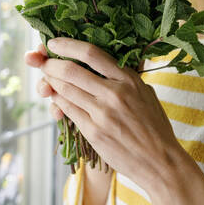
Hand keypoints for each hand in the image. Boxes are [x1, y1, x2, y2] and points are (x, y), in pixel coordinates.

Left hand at [24, 37, 181, 189]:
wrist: (160, 161)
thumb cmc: (155, 127)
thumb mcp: (147, 94)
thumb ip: (127, 79)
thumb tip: (106, 66)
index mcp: (129, 80)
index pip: (92, 53)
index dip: (68, 45)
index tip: (54, 42)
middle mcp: (114, 93)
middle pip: (71, 70)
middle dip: (51, 64)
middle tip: (43, 62)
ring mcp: (102, 113)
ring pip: (65, 90)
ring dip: (51, 82)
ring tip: (47, 78)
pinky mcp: (93, 132)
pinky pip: (67, 110)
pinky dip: (58, 101)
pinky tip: (55, 97)